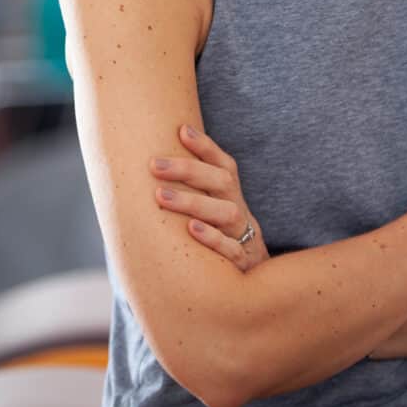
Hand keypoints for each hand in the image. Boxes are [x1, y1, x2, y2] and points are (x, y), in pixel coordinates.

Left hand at [149, 124, 270, 272]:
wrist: (252, 276)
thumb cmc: (219, 235)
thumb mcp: (212, 208)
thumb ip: (192, 187)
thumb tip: (153, 161)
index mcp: (230, 194)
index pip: (223, 163)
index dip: (205, 146)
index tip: (181, 130)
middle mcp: (238, 208)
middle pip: (222, 181)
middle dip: (189, 170)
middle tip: (155, 165)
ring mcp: (242, 234)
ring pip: (226, 212)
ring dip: (194, 202)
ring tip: (161, 196)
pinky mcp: (242, 262)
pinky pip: (232, 249)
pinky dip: (213, 238)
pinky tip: (191, 229)